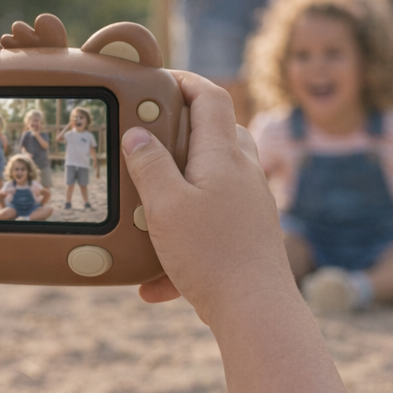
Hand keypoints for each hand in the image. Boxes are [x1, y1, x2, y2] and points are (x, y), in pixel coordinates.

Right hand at [122, 73, 293, 321]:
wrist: (255, 311)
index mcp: (224, 156)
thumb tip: (137, 134)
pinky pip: (214, 224)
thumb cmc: (211, 255)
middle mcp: (244, 174)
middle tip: (149, 139)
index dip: (185, 81)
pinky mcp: (250, 235)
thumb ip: (149, 166)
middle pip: (219, 133)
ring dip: (184, 186)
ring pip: (217, 178)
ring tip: (151, 205)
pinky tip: (154, 282)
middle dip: (184, 131)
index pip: (210, 97)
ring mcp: (251, 205)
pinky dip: (185, 241)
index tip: (157, 81)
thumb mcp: (166, 206)